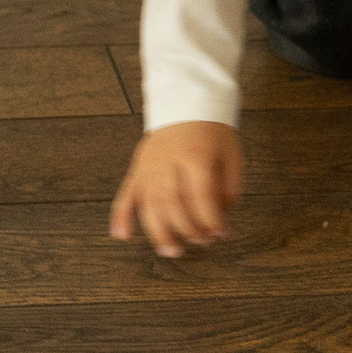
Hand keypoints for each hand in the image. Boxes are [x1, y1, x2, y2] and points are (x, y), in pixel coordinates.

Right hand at [109, 121, 242, 257]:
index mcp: (195, 154)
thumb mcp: (231, 154)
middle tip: (201, 241)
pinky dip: (120, 216)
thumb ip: (229, 187)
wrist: (186, 102)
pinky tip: (122, 235)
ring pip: (148, 203)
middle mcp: (167, 160)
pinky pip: (125, 193)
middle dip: (187, 228)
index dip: (211, 219)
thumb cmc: (211, 130)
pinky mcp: (137, 168)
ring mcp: (148, 165)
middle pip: (172, 202)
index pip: (200, 194)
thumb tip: (220, 217)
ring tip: (170, 250)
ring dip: (158, 232)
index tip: (221, 232)